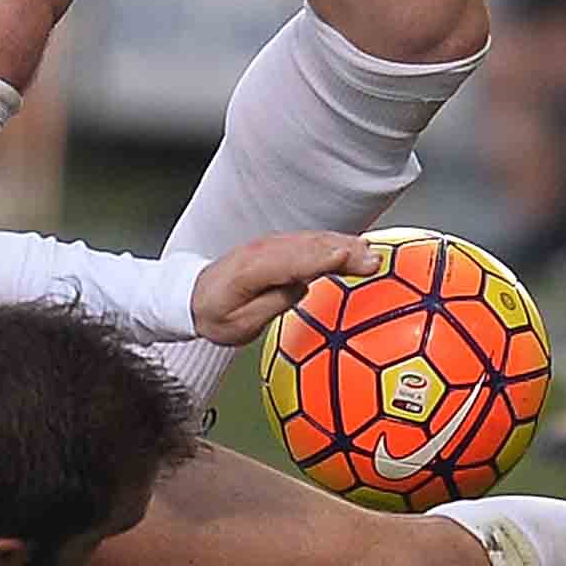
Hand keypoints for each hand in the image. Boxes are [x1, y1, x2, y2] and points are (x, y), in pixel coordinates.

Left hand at [188, 229, 373, 347]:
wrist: (191, 296)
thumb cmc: (215, 315)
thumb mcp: (239, 325)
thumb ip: (271, 305)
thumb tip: (301, 289)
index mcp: (251, 269)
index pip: (293, 260)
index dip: (323, 258)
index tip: (351, 258)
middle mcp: (263, 251)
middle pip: (308, 246)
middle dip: (343, 249)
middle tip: (375, 259)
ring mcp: (270, 245)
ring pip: (311, 240)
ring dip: (342, 243)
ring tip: (372, 251)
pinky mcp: (277, 247)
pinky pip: (308, 242)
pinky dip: (332, 242)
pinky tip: (352, 247)